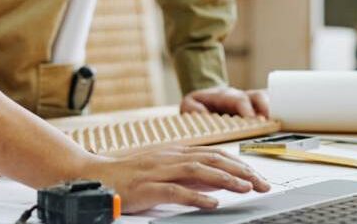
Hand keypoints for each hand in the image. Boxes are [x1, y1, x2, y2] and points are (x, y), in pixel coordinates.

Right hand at [86, 146, 270, 211]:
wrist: (95, 176)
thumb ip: (191, 175)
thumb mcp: (164, 171)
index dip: (238, 164)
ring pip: (197, 170)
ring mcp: (157, 171)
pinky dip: (196, 196)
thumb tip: (220, 180)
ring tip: (245, 188)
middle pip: (211, 159)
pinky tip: (212, 202)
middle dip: (240, 171)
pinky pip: (175, 191)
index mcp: (175, 152)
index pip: (214, 154)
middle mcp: (169, 157)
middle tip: (261, 183)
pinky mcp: (147, 187)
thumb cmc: (130, 176)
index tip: (257, 176)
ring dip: (224, 179)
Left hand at [180, 86, 270, 117]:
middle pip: (257, 96)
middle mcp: (242, 97)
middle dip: (264, 107)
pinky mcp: (260, 109)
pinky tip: (283, 124)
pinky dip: (279, 113)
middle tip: (268, 120)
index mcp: (226, 96)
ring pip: (267, 101)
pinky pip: (274, 106)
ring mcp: (252, 103)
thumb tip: (202, 115)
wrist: (208, 99)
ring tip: (279, 123)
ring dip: (273, 110)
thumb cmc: (201, 104)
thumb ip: (191, 108)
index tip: (251, 118)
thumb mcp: (190, 104)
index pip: (238, 99)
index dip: (245, 107)